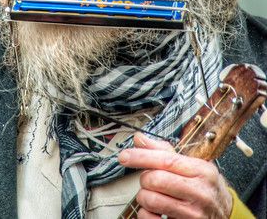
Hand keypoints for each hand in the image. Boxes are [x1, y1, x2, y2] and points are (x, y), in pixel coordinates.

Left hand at [118, 132, 232, 218]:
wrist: (226, 213)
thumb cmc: (205, 185)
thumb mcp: (192, 164)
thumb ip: (164, 151)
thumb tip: (139, 139)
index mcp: (201, 170)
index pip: (165, 160)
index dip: (141, 157)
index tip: (124, 156)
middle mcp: (199, 192)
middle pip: (155, 180)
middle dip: (145, 177)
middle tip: (150, 178)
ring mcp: (193, 214)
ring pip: (151, 200)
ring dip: (144, 195)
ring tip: (153, 193)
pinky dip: (145, 213)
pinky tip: (154, 209)